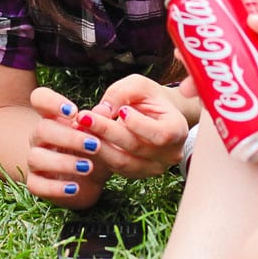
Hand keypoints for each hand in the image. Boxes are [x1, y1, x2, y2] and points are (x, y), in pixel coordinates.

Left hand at [22, 79, 187, 203]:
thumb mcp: (138, 85)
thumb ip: (121, 93)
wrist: (156, 115)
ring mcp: (154, 167)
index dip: (139, 124)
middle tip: (83, 117)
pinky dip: (97, 154)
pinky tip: (84, 138)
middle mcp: (170, 154)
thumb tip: (101, 111)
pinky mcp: (136, 173)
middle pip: (136, 147)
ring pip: (122, 162)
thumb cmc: (149, 97)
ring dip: (98, 145)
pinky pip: (115, 167)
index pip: (160, 134)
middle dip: (107, 131)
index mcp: (178, 129)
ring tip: (79, 128)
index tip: (120, 110)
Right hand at [24, 87, 107, 206]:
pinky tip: (75, 188)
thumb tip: (103, 110)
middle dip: (69, 137)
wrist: (90, 181)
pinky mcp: (35, 183)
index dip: (51, 101)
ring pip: (36, 157)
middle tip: (94, 145)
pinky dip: (55, 188)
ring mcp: (35, 160)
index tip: (74, 112)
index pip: (40, 98)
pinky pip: (35, 185)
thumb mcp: (102, 136)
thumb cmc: (94, 151)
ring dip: (63, 162)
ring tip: (88, 167)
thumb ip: (101, 122)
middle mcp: (39, 137)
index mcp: (53, 118)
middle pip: (41, 129)